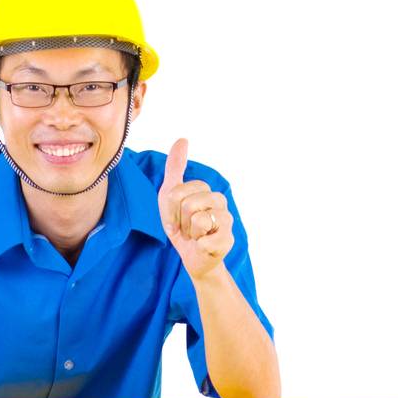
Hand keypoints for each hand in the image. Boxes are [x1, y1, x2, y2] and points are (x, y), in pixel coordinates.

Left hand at [157, 137, 232, 281]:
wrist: (193, 257)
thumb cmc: (182, 226)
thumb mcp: (171, 196)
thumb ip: (176, 168)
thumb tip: (182, 139)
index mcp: (206, 190)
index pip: (177, 192)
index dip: (169, 211)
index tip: (175, 219)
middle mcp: (220, 202)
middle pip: (187, 204)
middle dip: (179, 222)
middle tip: (186, 230)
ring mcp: (226, 221)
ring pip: (197, 220)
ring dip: (189, 234)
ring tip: (195, 237)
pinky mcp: (227, 240)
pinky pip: (204, 239)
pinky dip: (198, 246)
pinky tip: (204, 246)